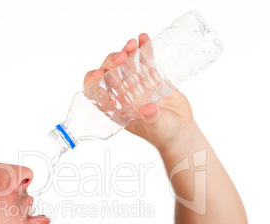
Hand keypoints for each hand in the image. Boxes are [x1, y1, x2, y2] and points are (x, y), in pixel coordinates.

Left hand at [83, 34, 194, 150]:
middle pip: (110, 75)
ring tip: (132, 44)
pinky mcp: (152, 78)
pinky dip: (144, 49)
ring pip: (126, 65)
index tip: (98, 75)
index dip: (93, 83)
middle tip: (122, 57)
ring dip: (126, 52)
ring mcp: (137, 85)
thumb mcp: (157, 128)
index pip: (98, 94)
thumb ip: (151, 119)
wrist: (181, 130)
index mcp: (118, 109)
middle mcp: (124, 96)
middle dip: (112, 63)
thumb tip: (146, 109)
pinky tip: (144, 38)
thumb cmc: (164, 134)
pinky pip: (145, 61)